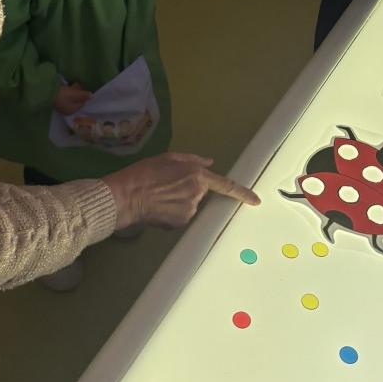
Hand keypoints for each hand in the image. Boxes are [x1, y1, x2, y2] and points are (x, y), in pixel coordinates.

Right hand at [54, 82, 91, 114]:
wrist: (47, 92)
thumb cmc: (63, 95)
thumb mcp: (75, 94)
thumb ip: (84, 95)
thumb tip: (91, 96)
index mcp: (71, 110)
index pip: (81, 103)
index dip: (83, 96)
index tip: (82, 89)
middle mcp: (66, 109)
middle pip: (76, 100)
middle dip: (78, 93)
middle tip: (77, 85)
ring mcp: (61, 105)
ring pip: (71, 97)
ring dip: (73, 91)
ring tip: (73, 85)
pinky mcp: (57, 99)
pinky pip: (65, 95)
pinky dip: (67, 91)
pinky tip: (67, 86)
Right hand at [103, 152, 260, 230]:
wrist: (126, 196)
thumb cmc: (144, 173)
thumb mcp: (168, 158)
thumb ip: (192, 160)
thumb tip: (210, 163)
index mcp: (196, 176)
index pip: (226, 186)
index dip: (243, 193)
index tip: (255, 200)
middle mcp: (197, 195)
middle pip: (200, 192)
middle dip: (189, 188)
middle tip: (168, 185)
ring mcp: (189, 211)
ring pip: (191, 205)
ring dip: (180, 200)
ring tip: (160, 196)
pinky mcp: (180, 223)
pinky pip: (181, 216)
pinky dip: (173, 211)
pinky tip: (158, 206)